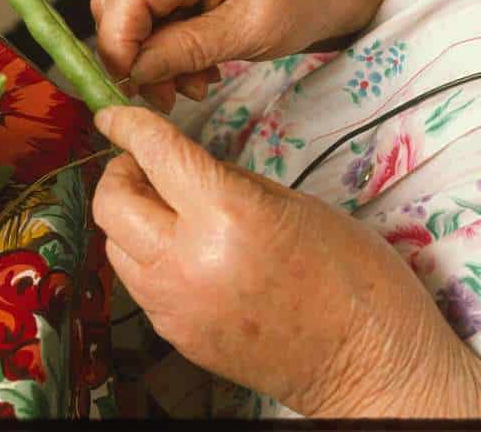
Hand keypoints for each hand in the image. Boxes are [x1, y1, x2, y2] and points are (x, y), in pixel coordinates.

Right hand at [90, 0, 385, 112]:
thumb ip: (186, 50)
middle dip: (133, 57)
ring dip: (148, 58)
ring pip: (122, 13)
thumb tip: (134, 73)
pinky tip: (192, 65)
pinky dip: (160, 48)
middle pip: (114, 3)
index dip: (119, 48)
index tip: (134, 89)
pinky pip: (142, 14)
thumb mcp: (251, 32)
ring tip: (190, 82)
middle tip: (166, 94)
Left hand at [92, 105, 480, 417]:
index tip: (114, 115)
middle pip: (110, 204)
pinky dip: (147, 258)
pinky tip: (181, 253)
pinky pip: (138, 284)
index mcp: (227, 215)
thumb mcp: (292, 204)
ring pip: (114, 246)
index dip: (127, 124)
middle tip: (146, 167)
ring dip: (129, 219)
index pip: (155, 152)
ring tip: (165, 212)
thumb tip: (179, 166)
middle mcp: (188, 261)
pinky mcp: (175, 335)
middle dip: (120, 174)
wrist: (370, 364)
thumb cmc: (353, 276)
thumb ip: (225, 182)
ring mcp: (176, 305)